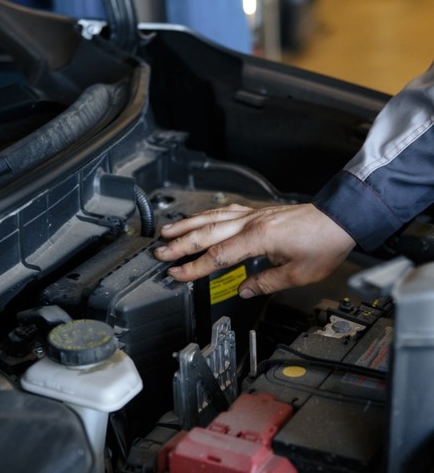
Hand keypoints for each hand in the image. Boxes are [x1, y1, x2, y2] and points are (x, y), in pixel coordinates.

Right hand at [154, 203, 355, 296]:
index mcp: (259, 239)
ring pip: (212, 217)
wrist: (339, 219)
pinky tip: (197, 218)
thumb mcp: (298, 274)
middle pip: (207, 232)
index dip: (194, 267)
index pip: (218, 255)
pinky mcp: (256, 211)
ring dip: (187, 225)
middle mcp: (251, 223)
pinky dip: (206, 214)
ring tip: (167, 231)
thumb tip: (244, 290)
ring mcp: (252, 214)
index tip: (177, 274)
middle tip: (160, 252)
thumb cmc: (323, 244)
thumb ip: (266, 282)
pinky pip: (224, 210)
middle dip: (180, 244)